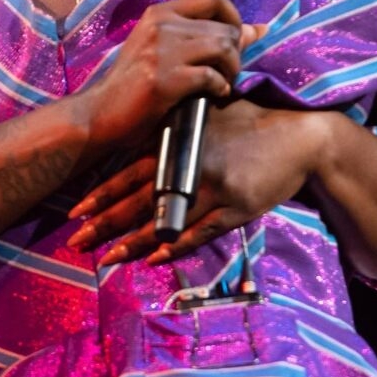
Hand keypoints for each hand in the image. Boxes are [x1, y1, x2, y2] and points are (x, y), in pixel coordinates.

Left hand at [69, 99, 327, 265]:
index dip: (103, 193)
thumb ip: (176, 130)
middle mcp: (191, 165)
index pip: (131, 171)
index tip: (76, 210)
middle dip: (105, 222)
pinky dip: (175, 246)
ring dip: (133, 241)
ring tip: (107, 258)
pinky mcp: (236, 208)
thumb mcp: (209, 117)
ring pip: (165, 219)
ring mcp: (214, 188)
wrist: (301, 137)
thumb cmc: (251, 123)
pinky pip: (200, 232)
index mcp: (181, 143)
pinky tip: (153, 259)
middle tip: (76, 241)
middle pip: (139, 199)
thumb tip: (139, 142)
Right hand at [79, 0, 258, 149]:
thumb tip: (256, 29)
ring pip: (224, 49)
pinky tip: (213, 95)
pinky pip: (212, 77)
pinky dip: (220, 87)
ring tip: (223, 83)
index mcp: (160, 13)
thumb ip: (204, 37)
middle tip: (228, 71)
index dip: (235, 17)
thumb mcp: (164, 50)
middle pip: (225, 28)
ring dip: (232, 70)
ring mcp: (162, 52)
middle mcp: (161, 25)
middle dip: (236, 52)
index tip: (236, 38)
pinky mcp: (166, 80)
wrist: (100, 113)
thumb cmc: (133, 84)